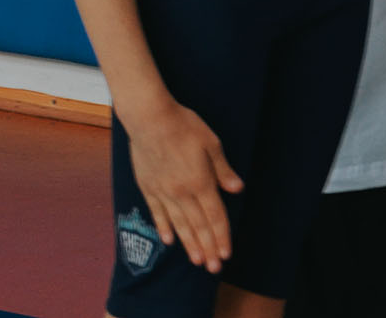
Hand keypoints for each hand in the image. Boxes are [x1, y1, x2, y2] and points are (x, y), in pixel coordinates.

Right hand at [128, 96, 243, 273]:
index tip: (226, 254)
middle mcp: (182, 193)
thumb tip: (237, 189)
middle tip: (213, 268)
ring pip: (179, 224)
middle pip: (198, 226)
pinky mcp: (149, 188)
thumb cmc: (184, 125)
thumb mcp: (211, 142)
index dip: (222, 236)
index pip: (215, 216)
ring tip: (197, 261)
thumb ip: (223, 169)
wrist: (150, 118)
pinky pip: (158, 213)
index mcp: (201, 181)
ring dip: (189, 244)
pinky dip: (164, 228)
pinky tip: (169, 241)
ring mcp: (164, 192)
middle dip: (208, 248)